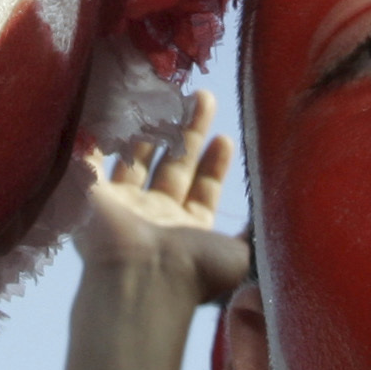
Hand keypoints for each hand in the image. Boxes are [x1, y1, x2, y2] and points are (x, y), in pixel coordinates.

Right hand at [75, 89, 249, 304]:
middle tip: (202, 96)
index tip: (226, 138)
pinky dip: (99, 135)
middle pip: (173, 167)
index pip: (203, 190)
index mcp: (189, 233)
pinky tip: (114, 106)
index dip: (214, 165)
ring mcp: (123, 207)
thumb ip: (257, 232)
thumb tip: (278, 217)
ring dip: (153, 126)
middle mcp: (155, 219)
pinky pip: (92, 158)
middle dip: (189, 132)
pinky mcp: (92, 193)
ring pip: (138, 159)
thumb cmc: (197, 270)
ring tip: (171, 92)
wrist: (146, 278)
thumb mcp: (243, 254)